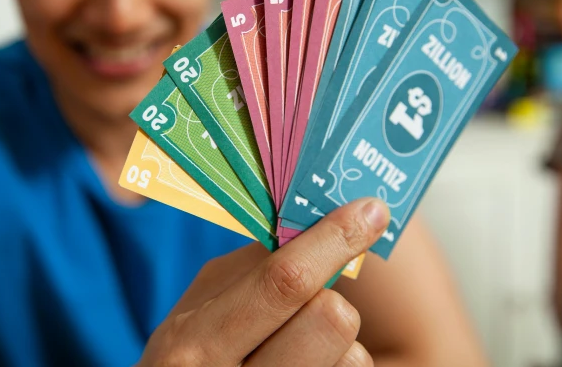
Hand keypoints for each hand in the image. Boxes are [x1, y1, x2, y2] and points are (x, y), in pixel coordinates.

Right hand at [139, 197, 390, 366]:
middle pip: (331, 318)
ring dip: (336, 343)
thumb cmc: (192, 356)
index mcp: (196, 342)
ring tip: (300, 349)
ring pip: (352, 355)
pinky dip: (339, 365)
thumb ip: (251, 269)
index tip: (369, 210)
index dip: (332, 240)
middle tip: (319, 300)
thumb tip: (315, 223)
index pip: (282, 281)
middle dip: (332, 298)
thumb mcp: (201, 309)